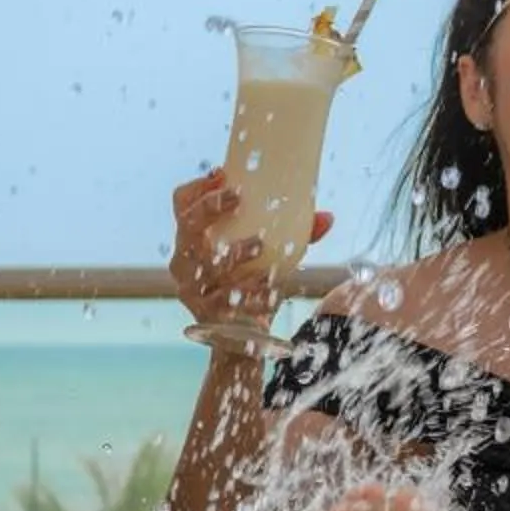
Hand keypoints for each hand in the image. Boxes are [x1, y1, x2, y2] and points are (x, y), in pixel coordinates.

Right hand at [169, 167, 331, 329]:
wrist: (242, 336)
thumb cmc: (253, 282)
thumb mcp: (270, 254)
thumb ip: (295, 233)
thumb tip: (327, 217)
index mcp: (194, 238)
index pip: (182, 203)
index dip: (198, 187)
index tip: (222, 174)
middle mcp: (186, 259)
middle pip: (188, 225)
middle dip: (210, 207)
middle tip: (237, 197)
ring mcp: (193, 287)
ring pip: (206, 263)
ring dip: (232, 252)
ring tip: (259, 246)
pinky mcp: (206, 313)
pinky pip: (225, 300)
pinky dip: (250, 294)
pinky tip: (270, 289)